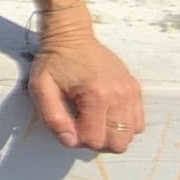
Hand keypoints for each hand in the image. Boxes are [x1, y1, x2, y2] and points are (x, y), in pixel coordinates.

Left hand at [31, 33, 143, 152]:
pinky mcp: (135, 89)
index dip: (78, 139)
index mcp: (96, 95)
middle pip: (118, 143)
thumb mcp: (41, 87)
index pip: (95, 140)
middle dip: (98, 141)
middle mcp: (119, 95)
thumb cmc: (53, 61)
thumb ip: (53, 118)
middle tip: (81, 124)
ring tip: (93, 119)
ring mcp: (130, 92)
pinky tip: (105, 113)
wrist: (71, 36)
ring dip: (111, 134)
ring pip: (130, 135)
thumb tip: (70, 142)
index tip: (67, 123)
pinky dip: (123, 125)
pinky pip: (138, 122)